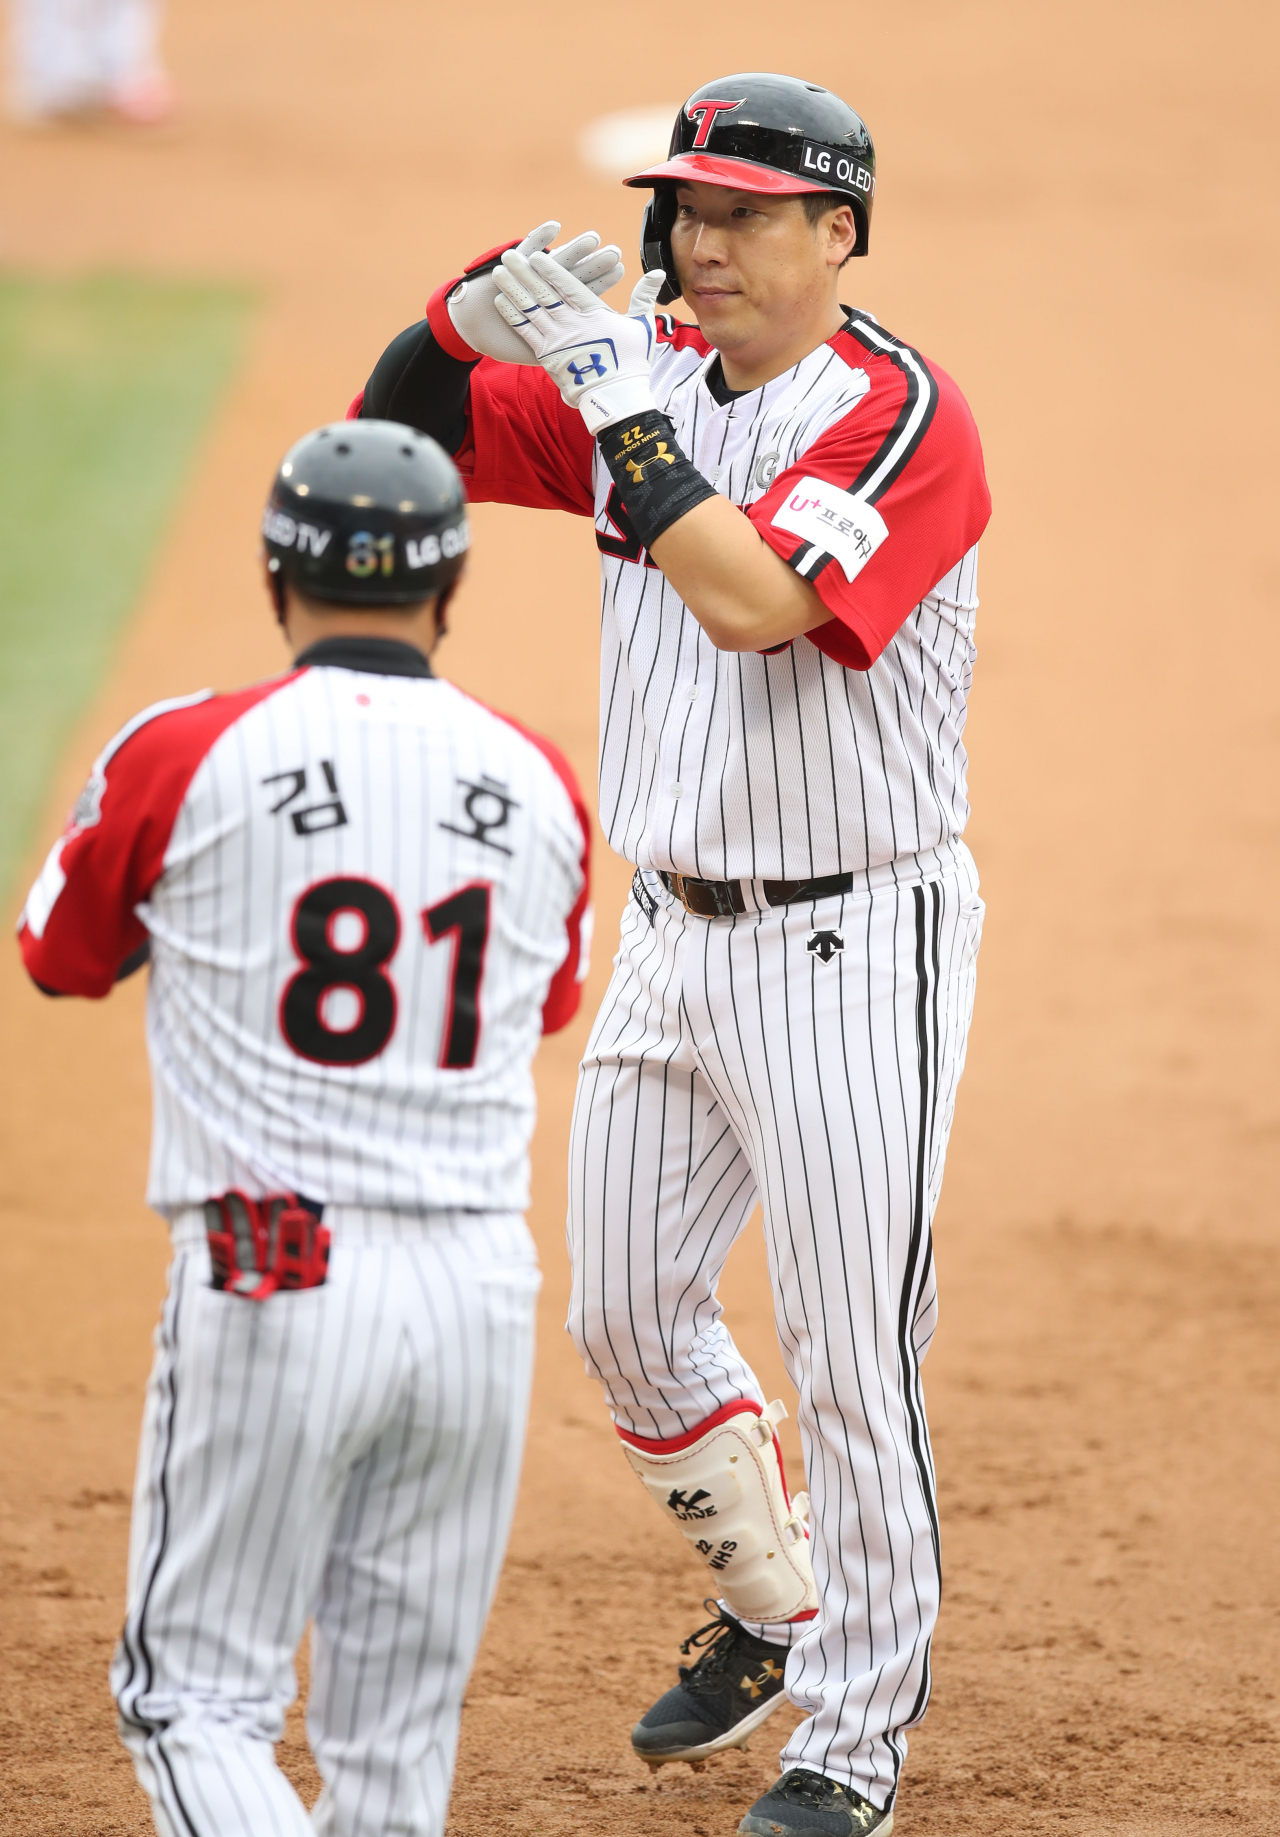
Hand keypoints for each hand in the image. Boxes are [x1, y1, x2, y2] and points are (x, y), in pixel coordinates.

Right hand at [446, 223, 623, 366]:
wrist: (474, 329)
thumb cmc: (505, 343)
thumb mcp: (541, 355)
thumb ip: (564, 355)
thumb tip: (589, 364)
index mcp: (557, 312)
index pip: (585, 296)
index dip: (601, 282)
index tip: (621, 268)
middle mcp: (547, 291)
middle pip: (575, 277)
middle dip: (594, 265)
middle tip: (613, 252)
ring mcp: (531, 277)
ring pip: (556, 263)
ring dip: (574, 250)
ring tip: (592, 238)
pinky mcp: (512, 266)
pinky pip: (526, 250)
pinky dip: (539, 238)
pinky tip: (553, 227)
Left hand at [492, 249, 667, 433]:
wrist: (617, 396)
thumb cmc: (633, 362)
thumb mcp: (642, 325)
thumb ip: (644, 297)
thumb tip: (658, 273)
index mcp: (594, 313)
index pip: (568, 285)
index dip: (551, 269)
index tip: (537, 254)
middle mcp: (571, 323)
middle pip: (543, 292)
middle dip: (524, 271)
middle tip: (509, 255)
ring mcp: (557, 340)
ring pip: (530, 308)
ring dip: (513, 288)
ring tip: (499, 272)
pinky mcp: (547, 357)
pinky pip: (526, 332)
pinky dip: (513, 316)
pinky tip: (501, 302)